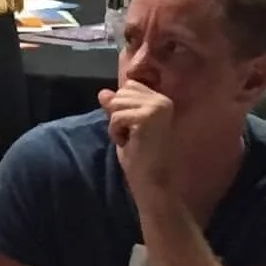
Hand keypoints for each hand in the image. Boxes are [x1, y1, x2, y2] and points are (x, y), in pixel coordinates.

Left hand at [98, 78, 177, 199]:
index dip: (122, 107)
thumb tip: (103, 93)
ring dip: (116, 124)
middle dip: (118, 115)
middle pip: (121, 93)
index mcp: (161, 99)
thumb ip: (116, 107)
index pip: (129, 86)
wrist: (151, 179)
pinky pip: (116, 117)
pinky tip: (129, 143)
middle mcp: (162, 100)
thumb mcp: (125, 125)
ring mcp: (157, 107)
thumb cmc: (139, 155)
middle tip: (133, 135)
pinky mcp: (148, 117)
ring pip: (116, 103)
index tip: (134, 127)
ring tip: (131, 139)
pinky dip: (116, 132)